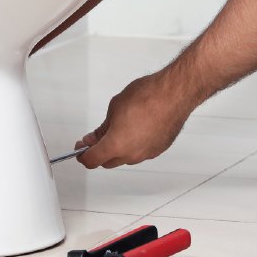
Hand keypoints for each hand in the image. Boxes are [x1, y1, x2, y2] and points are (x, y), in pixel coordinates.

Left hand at [76, 73, 197, 168]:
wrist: (175, 94)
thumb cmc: (147, 96)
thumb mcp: (115, 108)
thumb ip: (103, 127)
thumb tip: (95, 137)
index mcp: (116, 145)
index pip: (92, 160)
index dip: (83, 155)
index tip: (81, 148)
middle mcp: (131, 154)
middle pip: (108, 162)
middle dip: (100, 152)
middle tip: (97, 137)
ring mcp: (147, 154)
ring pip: (126, 158)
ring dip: (119, 149)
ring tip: (120, 129)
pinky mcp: (159, 149)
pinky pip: (141, 152)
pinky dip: (135, 145)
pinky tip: (137, 130)